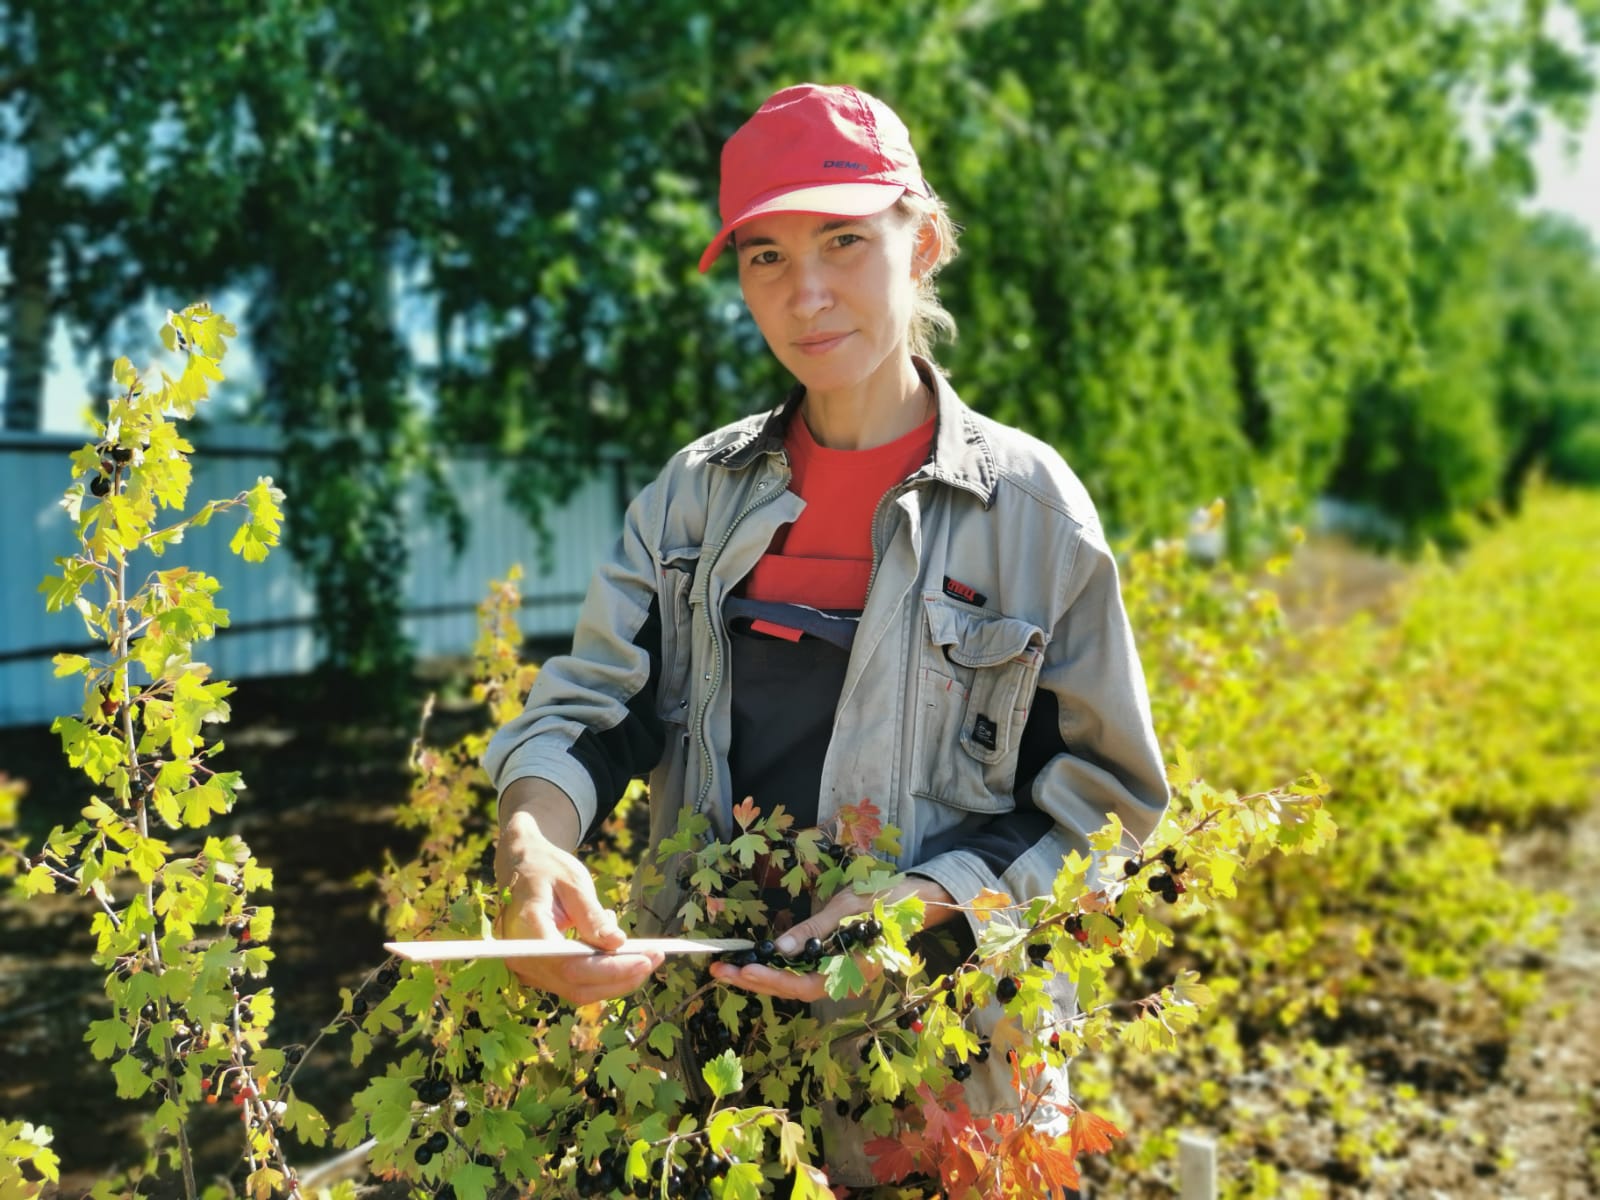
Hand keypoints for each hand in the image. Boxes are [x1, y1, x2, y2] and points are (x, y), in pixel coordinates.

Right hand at [495, 808, 661, 1003]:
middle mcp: (521, 957)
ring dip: (616, 978)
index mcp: (526, 929)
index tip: (645, 959)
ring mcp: (529, 968)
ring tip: (647, 952)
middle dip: (620, 977)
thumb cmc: (547, 868)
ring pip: (578, 989)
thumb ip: (592, 916)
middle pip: (575, 984)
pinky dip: (603, 972)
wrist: (521, 866)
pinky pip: (575, 982)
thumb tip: (618, 943)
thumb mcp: (573, 882)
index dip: (609, 969)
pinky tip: (619, 948)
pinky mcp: (541, 972)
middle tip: (656, 957)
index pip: (569, 965)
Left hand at [709, 876, 956, 1002]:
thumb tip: (779, 947)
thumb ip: (815, 929)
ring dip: (762, 978)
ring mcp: (840, 977)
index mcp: (855, 971)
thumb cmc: (885, 900)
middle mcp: (846, 982)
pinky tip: (754, 963)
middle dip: (756, 982)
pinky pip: (801, 975)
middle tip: (720, 971)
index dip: (774, 980)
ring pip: (795, 985)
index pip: (806, 985)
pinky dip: (776, 970)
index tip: (745, 970)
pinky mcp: (834, 968)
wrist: (916, 900)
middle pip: (795, 990)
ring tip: (728, 969)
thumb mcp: (848, 907)